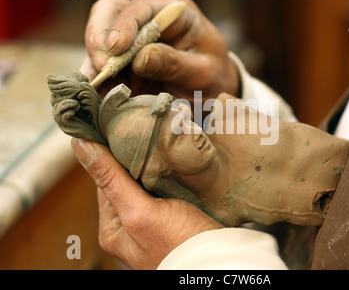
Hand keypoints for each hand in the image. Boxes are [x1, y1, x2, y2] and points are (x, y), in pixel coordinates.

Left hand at [71, 138, 222, 268]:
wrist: (222, 263)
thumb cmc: (180, 246)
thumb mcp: (141, 212)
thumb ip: (113, 180)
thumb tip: (80, 147)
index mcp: (113, 229)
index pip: (105, 181)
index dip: (111, 155)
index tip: (120, 129)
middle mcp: (131, 226)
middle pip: (127, 182)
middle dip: (137, 159)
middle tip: (146, 130)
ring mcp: (154, 223)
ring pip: (149, 184)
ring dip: (155, 165)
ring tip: (163, 142)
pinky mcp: (177, 217)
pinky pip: (167, 189)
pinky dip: (171, 175)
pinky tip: (178, 163)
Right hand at [83, 0, 238, 100]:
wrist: (212, 94)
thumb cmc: (213, 77)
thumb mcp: (203, 73)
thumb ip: (175, 64)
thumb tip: (141, 58)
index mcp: (174, 11)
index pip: (142, 7)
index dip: (125, 25)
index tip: (117, 49)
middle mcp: (149, 18)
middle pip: (110, 13)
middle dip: (100, 39)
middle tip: (101, 67)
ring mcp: (133, 39)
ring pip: (100, 40)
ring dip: (94, 64)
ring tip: (94, 87)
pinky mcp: (124, 61)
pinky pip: (103, 66)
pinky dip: (97, 81)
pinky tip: (97, 95)